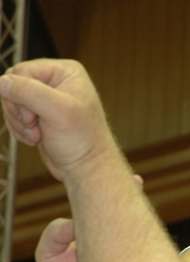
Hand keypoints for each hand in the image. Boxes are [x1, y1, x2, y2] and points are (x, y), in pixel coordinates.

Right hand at [0, 59, 121, 180]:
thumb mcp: (56, 111)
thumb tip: (0, 82)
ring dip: (19, 122)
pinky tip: (35, 139)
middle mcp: (55, 81)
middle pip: (13, 86)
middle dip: (19, 111)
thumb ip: (27, 92)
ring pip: (11, 102)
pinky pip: (14, 115)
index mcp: (65, 71)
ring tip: (37, 135)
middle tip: (34, 126)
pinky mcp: (38, 115)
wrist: (86, 168)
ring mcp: (46, 99)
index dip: (20, 95)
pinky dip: (19, 129)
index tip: (33, 117)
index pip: (22, 70)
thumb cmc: (81, 140)